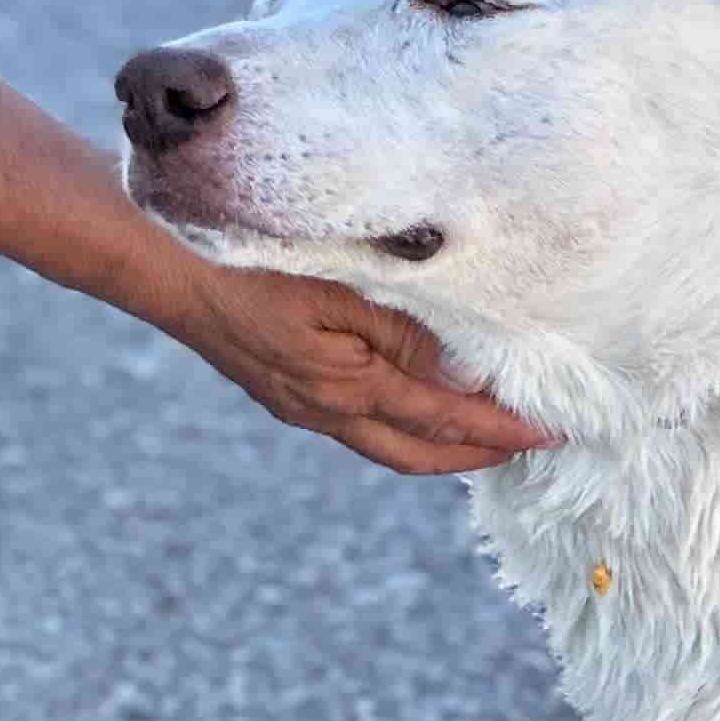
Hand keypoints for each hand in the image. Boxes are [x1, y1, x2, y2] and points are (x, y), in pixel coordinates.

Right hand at [164, 257, 553, 475]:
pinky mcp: (285, 391)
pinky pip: (359, 423)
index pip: (444, 419)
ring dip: (439, 443)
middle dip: (477, 455)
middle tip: (530, 447)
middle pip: (418, 452)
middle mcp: (326, 409)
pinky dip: (401, 424)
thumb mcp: (339, 289)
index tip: (553, 433)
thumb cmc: (254, 266)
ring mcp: (302, 406)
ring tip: (484, 433)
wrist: (166, 270)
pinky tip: (415, 401)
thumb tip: (459, 380)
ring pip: (388, 443)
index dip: (502, 429)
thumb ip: (402, 334)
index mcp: (346, 387)